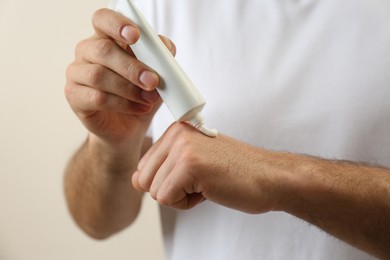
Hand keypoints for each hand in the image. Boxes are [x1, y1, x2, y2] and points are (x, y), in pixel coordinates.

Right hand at [65, 8, 175, 144]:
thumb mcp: (157, 75)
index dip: (117, 24)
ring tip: (150, 99)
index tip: (135, 36)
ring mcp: (77, 73)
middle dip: (132, 67)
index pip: (103, 19)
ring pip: (99, 75)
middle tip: (153, 81)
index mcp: (106, 37)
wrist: (129, 128)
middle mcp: (87, 51)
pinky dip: (123, 104)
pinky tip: (140, 108)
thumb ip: (160, 58)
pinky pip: (97, 97)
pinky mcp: (74, 96)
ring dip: (129, 88)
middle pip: (103, 50)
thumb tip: (166, 47)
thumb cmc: (140, 94)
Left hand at [132, 123, 280, 213]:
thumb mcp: (192, 163)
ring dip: (181, 196)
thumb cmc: (234, 172)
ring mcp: (183, 147)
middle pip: (144, 179)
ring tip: (207, 183)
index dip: (167, 180)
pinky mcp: (190, 165)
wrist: (268, 177)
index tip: (194, 174)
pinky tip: (209, 189)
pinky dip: (188, 203)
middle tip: (200, 181)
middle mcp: (176, 133)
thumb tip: (135, 180)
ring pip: (155, 191)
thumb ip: (162, 168)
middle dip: (170, 190)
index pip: (144, 166)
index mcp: (176, 130)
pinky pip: (167, 198)